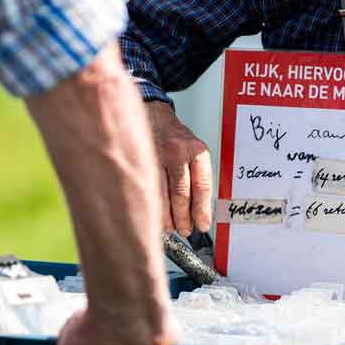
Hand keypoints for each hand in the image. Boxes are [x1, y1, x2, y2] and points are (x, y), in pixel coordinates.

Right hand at [144, 100, 212, 233]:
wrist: (153, 114)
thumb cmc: (176, 138)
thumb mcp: (194, 151)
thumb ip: (197, 176)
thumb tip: (199, 211)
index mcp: (196, 151)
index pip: (202, 186)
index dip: (202, 210)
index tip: (202, 224)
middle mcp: (177, 152)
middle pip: (181, 194)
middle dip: (183, 218)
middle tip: (186, 230)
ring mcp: (157, 156)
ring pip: (162, 195)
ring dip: (167, 217)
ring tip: (172, 228)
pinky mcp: (141, 161)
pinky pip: (148, 190)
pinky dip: (152, 206)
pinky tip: (155, 216)